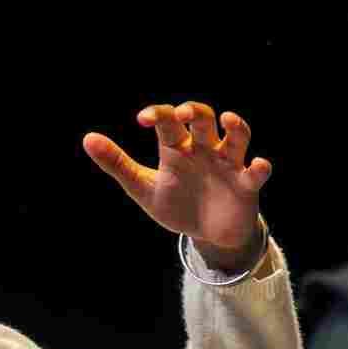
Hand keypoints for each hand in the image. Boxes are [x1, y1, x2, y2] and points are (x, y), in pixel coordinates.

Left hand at [83, 101, 271, 264]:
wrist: (207, 236)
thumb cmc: (177, 204)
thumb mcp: (143, 188)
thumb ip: (117, 164)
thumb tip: (87, 139)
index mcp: (177, 148)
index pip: (168, 122)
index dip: (159, 114)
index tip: (143, 119)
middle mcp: (204, 149)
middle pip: (203, 119)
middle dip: (194, 112)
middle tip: (182, 115)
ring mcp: (228, 165)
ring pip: (236, 136)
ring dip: (235, 126)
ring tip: (228, 119)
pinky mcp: (247, 185)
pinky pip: (257, 172)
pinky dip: (260, 167)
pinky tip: (258, 165)